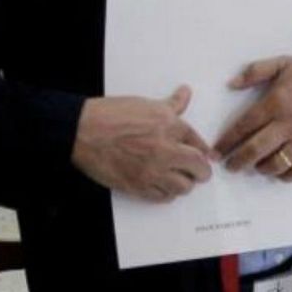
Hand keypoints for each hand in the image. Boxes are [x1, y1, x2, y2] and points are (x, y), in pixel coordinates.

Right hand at [72, 86, 213, 202]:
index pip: (199, 143)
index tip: (208, 157)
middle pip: (199, 169)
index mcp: (170, 126)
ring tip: (179, 178)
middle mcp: (166, 150)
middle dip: (201, 171)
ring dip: (184, 183)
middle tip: (198, 171)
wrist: (82, 131)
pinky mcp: (137, 186)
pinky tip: (163, 186)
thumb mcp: (146, 104)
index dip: (205, 152)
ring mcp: (152, 171)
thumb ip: (172, 104)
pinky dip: (167, 193)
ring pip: (183, 187)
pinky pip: (163, 197)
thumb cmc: (110, 115)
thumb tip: (186, 93)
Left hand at [216, 58, 291, 180]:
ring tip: (254, 166)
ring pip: (275, 164)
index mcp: (276, 103)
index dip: (226, 142)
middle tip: (230, 165)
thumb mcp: (283, 63)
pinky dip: (284, 176)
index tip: (216, 151)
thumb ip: (256, 71)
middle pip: (255, 150)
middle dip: (237, 161)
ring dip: (260, 168)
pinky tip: (277, 171)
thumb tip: (231, 84)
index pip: (244, 127)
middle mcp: (288, 125)